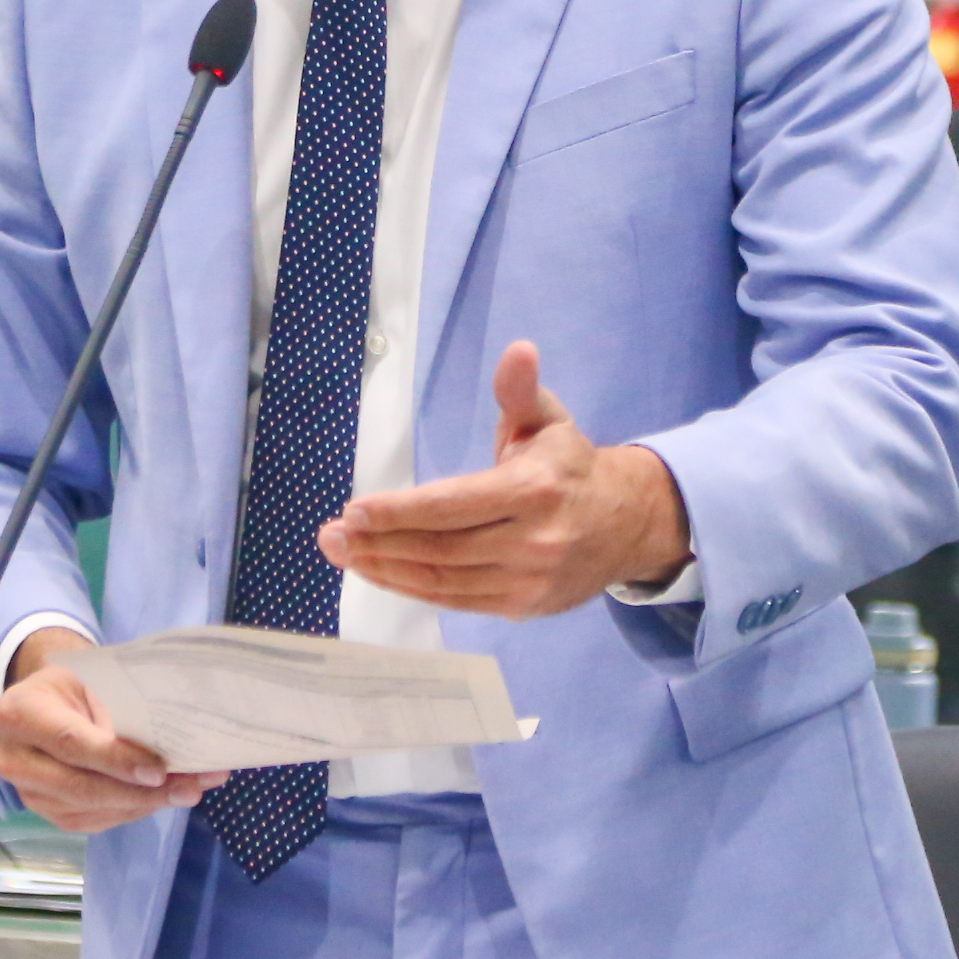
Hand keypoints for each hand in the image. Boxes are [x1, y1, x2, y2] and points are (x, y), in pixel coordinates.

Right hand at [0, 630, 224, 832]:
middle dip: (141, 792)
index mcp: (20, 713)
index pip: (71, 743)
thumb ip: (120, 707)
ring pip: (93, 810)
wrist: (47, 703)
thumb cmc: (75, 684)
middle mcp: (16, 760)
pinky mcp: (50, 814)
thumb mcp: (91, 678)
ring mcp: (30, 793)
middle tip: (190, 788)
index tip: (158, 771)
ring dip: (148, 804)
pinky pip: (98, 821)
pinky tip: (166, 797)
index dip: (115, 760)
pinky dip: (136, 810)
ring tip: (192, 791)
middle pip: (82, 786)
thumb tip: (174, 741)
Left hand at [316, 341, 690, 620]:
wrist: (627, 525)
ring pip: (442, 580)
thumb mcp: (549, 421)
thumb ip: (521, 392)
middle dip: (378, 543)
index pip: (451, 506)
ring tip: (343, 553)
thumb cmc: (570, 467)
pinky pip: (455, 601)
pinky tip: (380, 573)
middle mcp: (532, 541)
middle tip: (331, 535)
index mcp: (534, 491)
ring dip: (385, 570)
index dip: (398, 512)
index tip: (354, 511)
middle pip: (439, 548)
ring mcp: (527, 581)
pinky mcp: (522, 607)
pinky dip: (412, 589)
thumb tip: (518, 350)